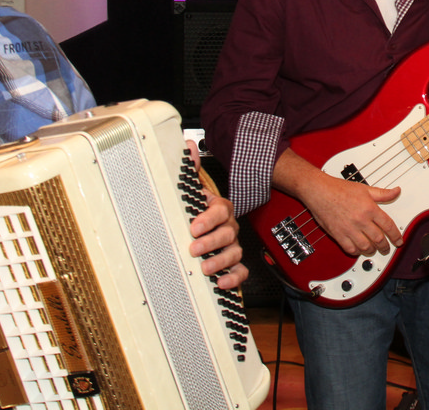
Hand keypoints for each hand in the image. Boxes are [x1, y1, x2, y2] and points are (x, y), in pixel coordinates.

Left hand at [185, 139, 247, 290]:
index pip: (220, 210)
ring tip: (205, 268)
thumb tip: (188, 146)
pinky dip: (234, 278)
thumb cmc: (195, 210)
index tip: (194, 226)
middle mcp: (228, 227)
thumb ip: (189, 168)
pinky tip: (222, 282)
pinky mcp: (232, 264)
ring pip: (234, 253)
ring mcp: (231, 246)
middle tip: (194, 248)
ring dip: (220, 261)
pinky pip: (241, 271)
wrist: (199, 232)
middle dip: (211, 242)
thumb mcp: (191, 189)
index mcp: (219, 209)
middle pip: (228, 233)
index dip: (208, 219)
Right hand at [304, 173, 402, 256]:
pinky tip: (358, 249)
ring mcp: (349, 229)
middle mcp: (361, 220)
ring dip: (372, 250)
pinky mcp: (338, 235)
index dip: (395, 235)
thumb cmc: (339, 189)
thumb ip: (382, 193)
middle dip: (385, 246)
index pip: (388, 226)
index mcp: (369, 208)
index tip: (398, 240)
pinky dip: (356, 252)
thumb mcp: (364, 189)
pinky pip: (350, 249)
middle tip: (386, 248)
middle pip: (378, 239)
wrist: (319, 191)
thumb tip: (396, 192)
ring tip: (373, 249)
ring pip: (366, 246)